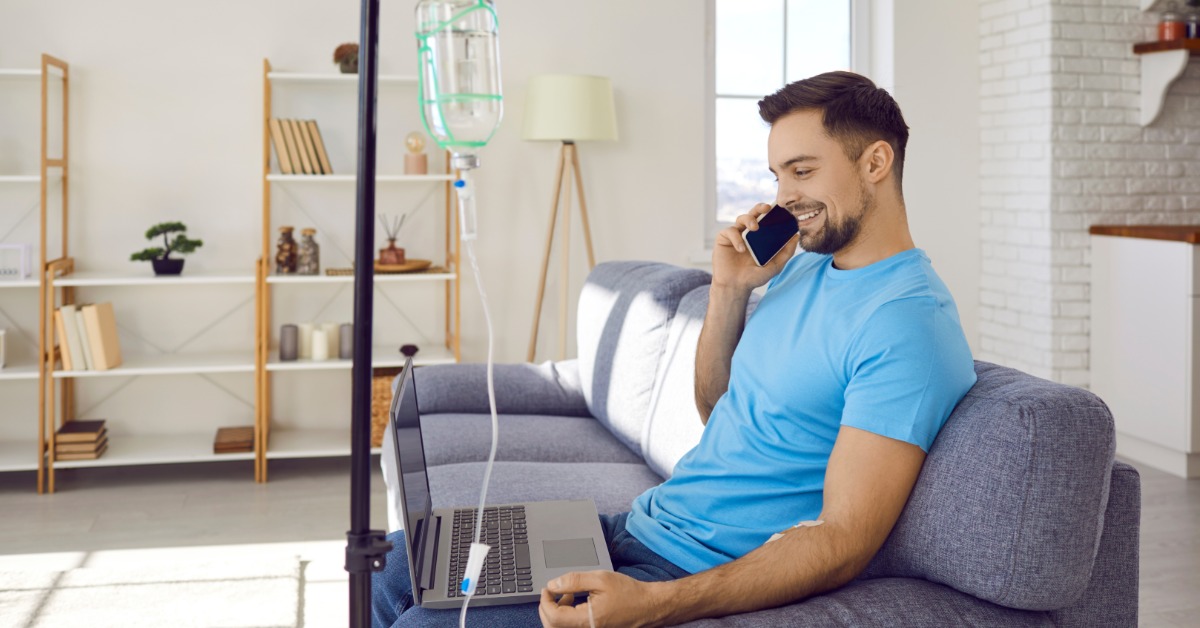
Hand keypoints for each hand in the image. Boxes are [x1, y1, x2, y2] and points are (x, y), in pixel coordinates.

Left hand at [538, 571, 666, 627]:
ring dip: (557, 613)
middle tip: (552, 592)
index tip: (546, 589)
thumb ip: (573, 581)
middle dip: (547, 608)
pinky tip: (575, 603)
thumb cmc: (629, 594)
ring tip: (567, 595)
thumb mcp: (600, 579)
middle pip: (553, 627)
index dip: (545, 602)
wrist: (648, 606)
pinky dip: (566, 617)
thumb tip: (552, 585)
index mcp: (587, 621)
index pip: (554, 618)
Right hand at [712, 203, 798, 292]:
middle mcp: (748, 233)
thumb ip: (786, 252)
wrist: (735, 286)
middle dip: (760, 207)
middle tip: (767, 208)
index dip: (773, 213)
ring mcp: (736, 235)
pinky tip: (741, 249)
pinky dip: (736, 238)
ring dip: (749, 219)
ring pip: (741, 218)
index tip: (781, 208)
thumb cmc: (754, 277)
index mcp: (761, 237)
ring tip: (754, 227)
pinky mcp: (724, 238)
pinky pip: (730, 231)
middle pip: (754, 213)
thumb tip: (796, 236)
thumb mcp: (775, 266)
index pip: (767, 220)